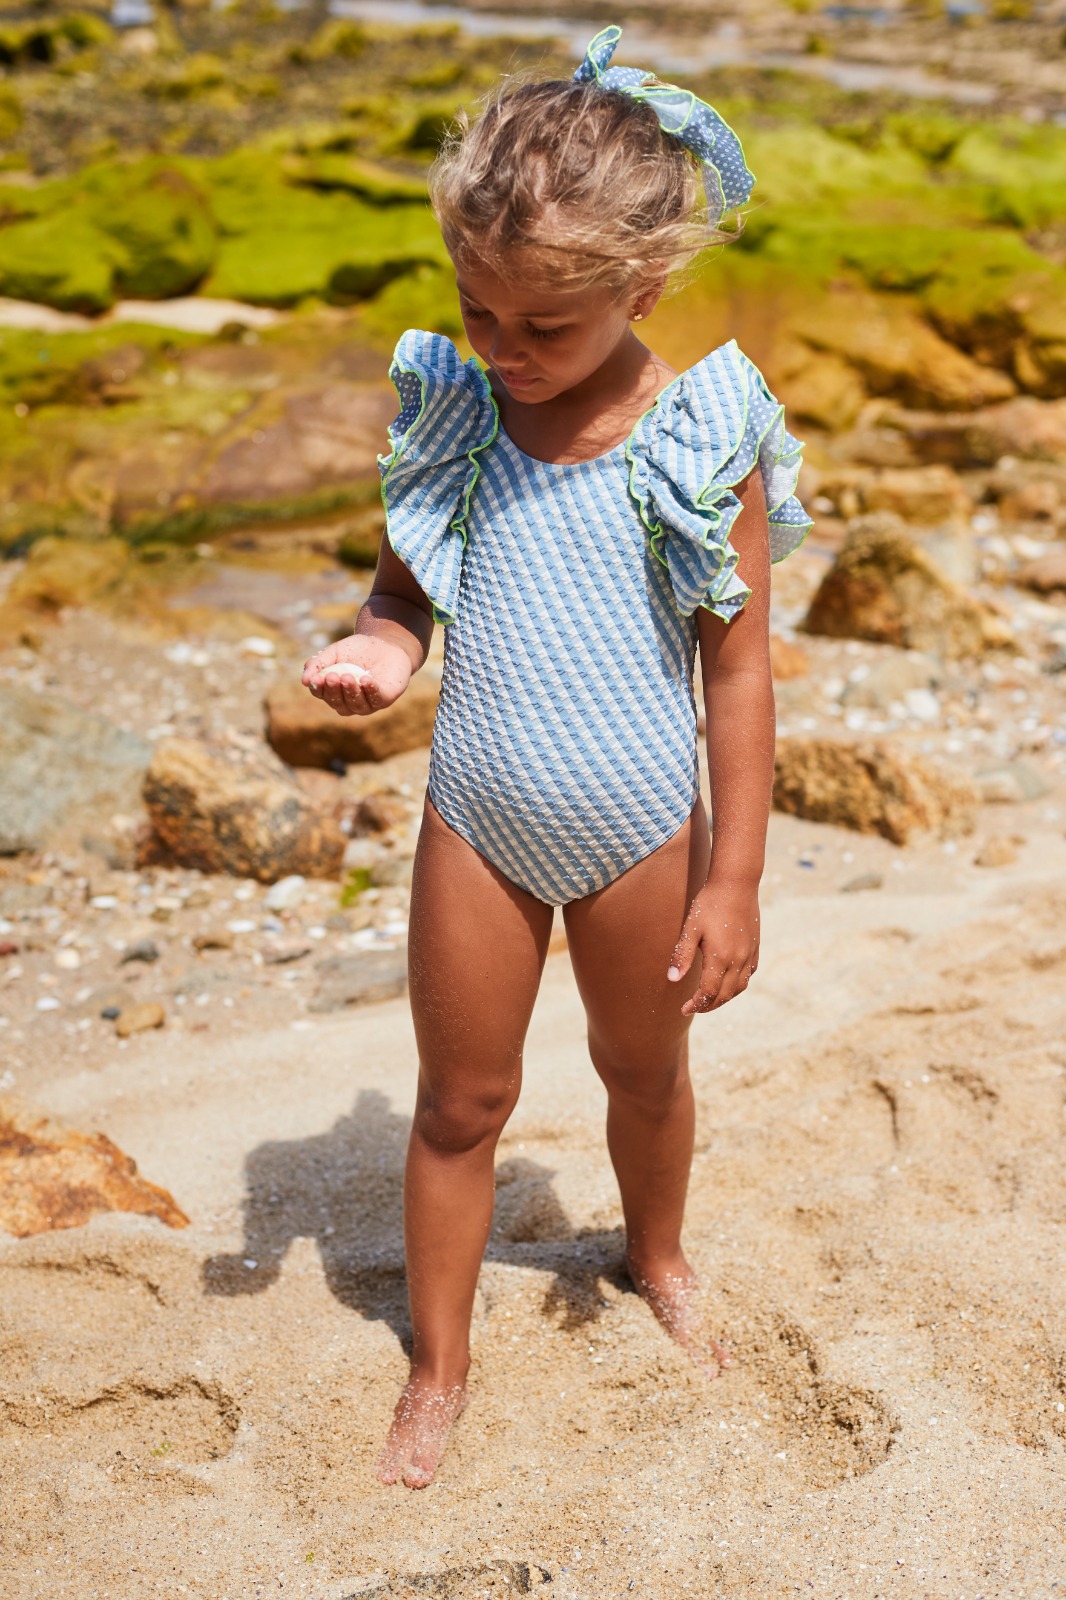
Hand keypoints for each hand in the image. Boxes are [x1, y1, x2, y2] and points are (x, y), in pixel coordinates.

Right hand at [301, 635, 412, 717]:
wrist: (386, 644)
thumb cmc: (358, 650)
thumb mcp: (335, 652)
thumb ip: (318, 663)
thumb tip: (304, 681)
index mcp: (334, 691)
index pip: (322, 694)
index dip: (318, 688)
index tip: (316, 679)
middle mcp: (349, 702)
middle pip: (337, 703)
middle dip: (333, 691)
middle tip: (332, 676)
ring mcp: (367, 703)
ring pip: (355, 705)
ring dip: (350, 691)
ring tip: (347, 677)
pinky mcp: (384, 699)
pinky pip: (376, 699)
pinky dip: (370, 690)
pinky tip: (365, 680)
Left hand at [667, 880, 759, 1015]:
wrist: (736, 883)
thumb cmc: (709, 903)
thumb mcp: (691, 928)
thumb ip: (682, 955)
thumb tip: (672, 980)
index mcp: (721, 957)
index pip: (708, 993)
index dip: (696, 1004)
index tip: (684, 1009)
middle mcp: (738, 960)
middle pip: (725, 995)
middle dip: (709, 1006)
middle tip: (694, 1007)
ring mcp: (749, 954)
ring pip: (739, 988)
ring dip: (724, 998)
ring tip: (709, 999)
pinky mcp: (755, 947)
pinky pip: (749, 974)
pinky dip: (738, 985)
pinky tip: (728, 982)